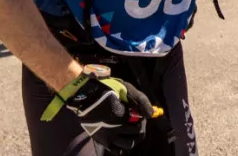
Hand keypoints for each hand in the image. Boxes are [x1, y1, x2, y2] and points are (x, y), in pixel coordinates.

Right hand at [42, 74, 156, 153]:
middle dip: (140, 127)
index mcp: (122, 116)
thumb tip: (152, 114)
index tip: (138, 113)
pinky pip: (116, 151)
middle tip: (136, 122)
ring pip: (129, 145)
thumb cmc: (107, 89)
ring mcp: (107, 137)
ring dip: (133, 138)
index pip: (141, 122)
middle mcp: (115, 130)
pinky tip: (123, 138)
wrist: (85, 95)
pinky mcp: (101, 141)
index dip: (142, 117)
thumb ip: (141, 100)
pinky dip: (122, 147)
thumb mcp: (127, 89)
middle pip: (138, 134)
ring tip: (131, 131)